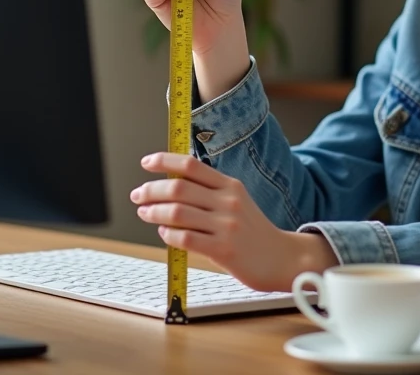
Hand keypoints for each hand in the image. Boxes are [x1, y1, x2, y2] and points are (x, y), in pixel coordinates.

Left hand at [132, 152, 338, 292]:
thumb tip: (169, 187)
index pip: (192, 165)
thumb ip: (209, 193)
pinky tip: (165, 234)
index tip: (146, 163)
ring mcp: (227, 225)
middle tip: (138, 195)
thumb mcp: (237, 202)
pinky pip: (186, 238)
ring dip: (154, 212)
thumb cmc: (253, 231)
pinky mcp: (224, 249)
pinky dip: (169, 235)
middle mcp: (228, 201)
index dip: (165, 161)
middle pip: (179, 188)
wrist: (281, 258)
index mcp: (230, 185)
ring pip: (178, 212)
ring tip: (145, 213)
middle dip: (151, 190)